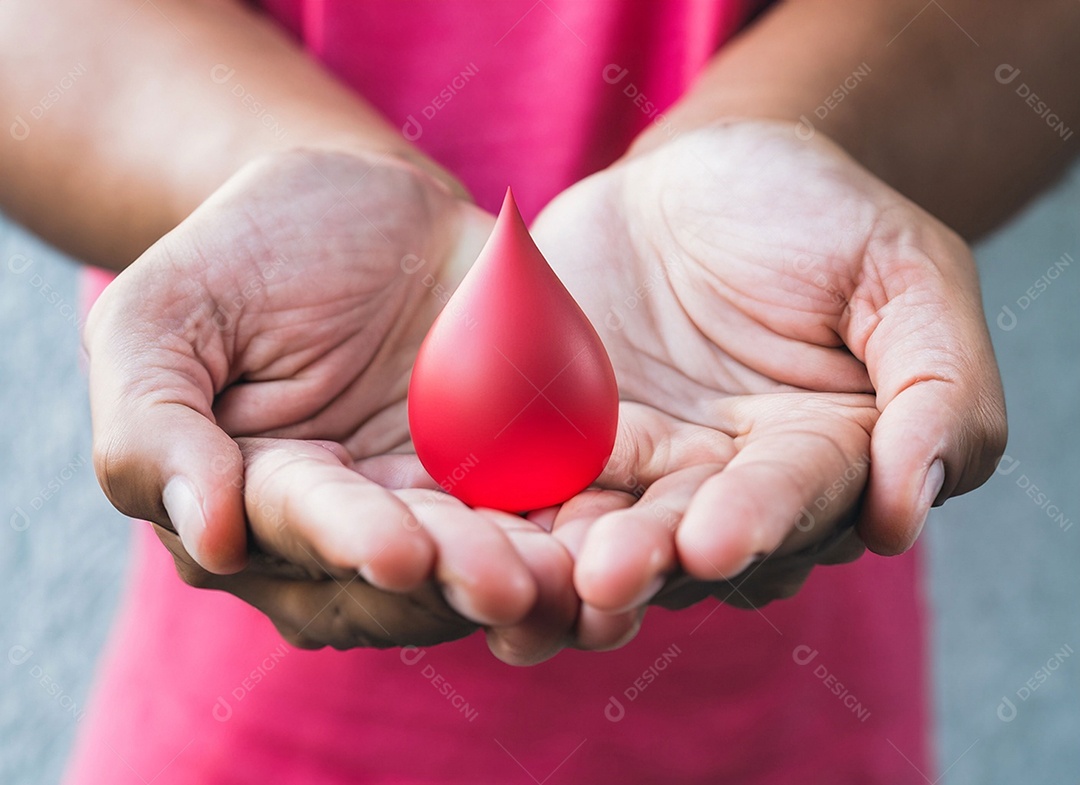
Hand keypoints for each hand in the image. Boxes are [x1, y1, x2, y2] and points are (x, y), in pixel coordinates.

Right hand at [86, 149, 575, 655]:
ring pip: (484, 562)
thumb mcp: (165, 315)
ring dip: (530, 577)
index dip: (349, 541)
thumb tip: (206, 536)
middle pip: (404, 573)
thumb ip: (153, 424)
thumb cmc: (248, 254)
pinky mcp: (518, 474)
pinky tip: (622, 538)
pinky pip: (553, 513)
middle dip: (455, 577)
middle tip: (509, 584)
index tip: (397, 550)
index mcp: (264, 500)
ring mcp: (443, 507)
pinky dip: (584, 532)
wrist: (366, 208)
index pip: (304, 530)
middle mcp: (356, 526)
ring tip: (569, 579)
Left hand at [531, 119, 1005, 608]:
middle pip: (687, 537)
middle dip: (648, 560)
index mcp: (820, 456)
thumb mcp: (906, 271)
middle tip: (605, 580)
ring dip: (565, 565)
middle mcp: (726, 485)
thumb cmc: (816, 213)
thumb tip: (911, 513)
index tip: (716, 541)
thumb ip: (937, 386)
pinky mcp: (560, 445)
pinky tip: (466, 542)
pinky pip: (529, 483)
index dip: (758, 520)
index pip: (793, 498)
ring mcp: (638, 472)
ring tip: (530, 590)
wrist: (701, 177)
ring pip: (603, 530)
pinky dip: (501, 515)